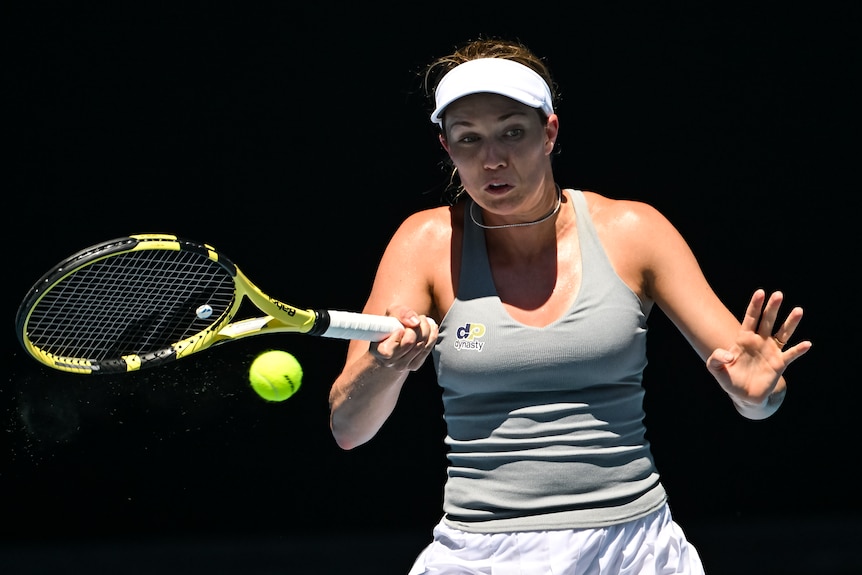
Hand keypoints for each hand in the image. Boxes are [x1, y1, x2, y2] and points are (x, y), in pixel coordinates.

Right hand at [369, 306, 437, 371]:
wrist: (391, 339)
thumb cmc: (390, 325)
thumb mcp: (392, 313)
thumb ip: (401, 313)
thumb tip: (416, 322)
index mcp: (381, 350)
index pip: (395, 341)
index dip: (401, 330)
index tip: (400, 326)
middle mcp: (390, 362)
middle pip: (410, 342)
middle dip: (417, 326)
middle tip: (417, 318)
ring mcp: (403, 365)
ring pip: (420, 345)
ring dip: (425, 328)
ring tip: (422, 321)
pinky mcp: (414, 365)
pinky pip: (428, 349)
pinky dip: (432, 335)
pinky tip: (431, 327)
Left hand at [706, 289, 811, 407]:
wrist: (743, 396)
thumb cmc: (729, 379)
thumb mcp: (715, 368)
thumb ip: (716, 358)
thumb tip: (730, 355)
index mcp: (744, 339)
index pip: (750, 319)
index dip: (755, 306)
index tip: (760, 292)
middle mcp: (760, 342)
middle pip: (767, 321)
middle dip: (772, 308)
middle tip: (778, 294)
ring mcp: (771, 352)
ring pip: (782, 334)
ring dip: (790, 323)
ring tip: (798, 310)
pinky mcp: (779, 365)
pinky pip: (791, 355)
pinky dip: (798, 350)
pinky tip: (807, 344)